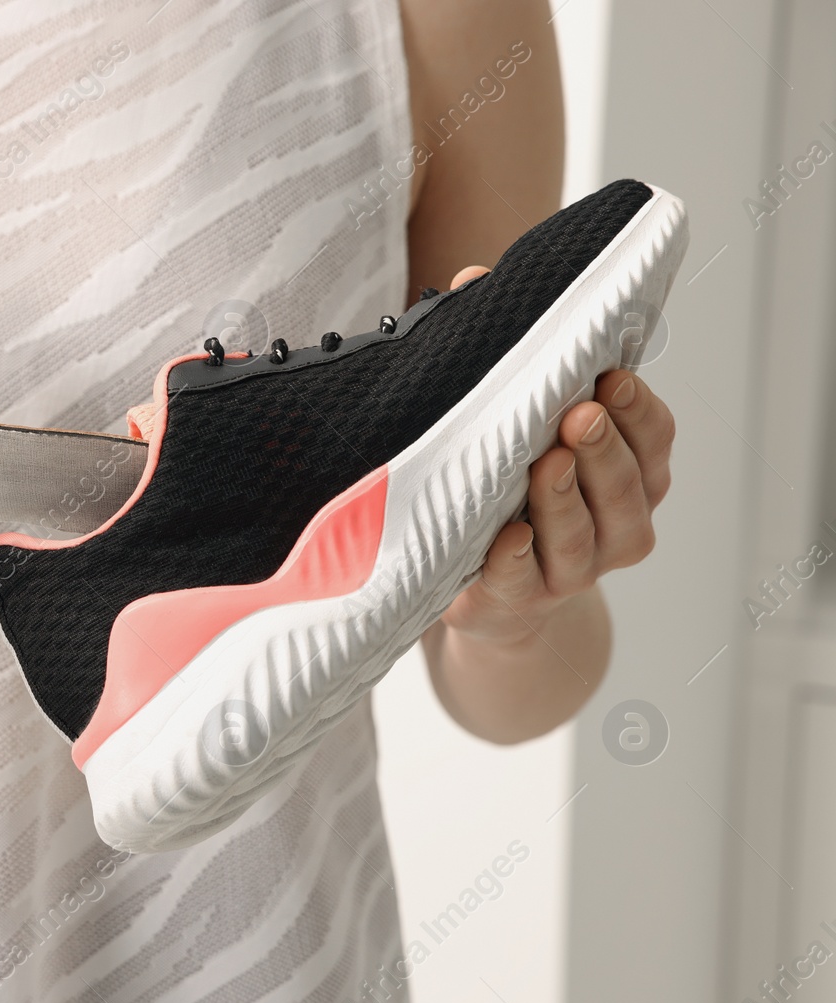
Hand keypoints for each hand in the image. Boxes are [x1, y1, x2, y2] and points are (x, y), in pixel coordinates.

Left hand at [439, 265, 675, 642]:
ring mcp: (571, 570)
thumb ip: (503, 356)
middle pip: (626, 486)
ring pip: (581, 535)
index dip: (638, 409)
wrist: (488, 593)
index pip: (655, 438)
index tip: (612, 375)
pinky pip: (520, 579)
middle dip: (605, 446)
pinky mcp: (518, 599)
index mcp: (630, 474)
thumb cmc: (508, 487)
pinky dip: (514, 558)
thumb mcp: (513, 421)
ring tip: (546, 464)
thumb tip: (472, 278)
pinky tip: (506, 536)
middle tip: (581, 412)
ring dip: (564, 498)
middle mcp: (616, 525)